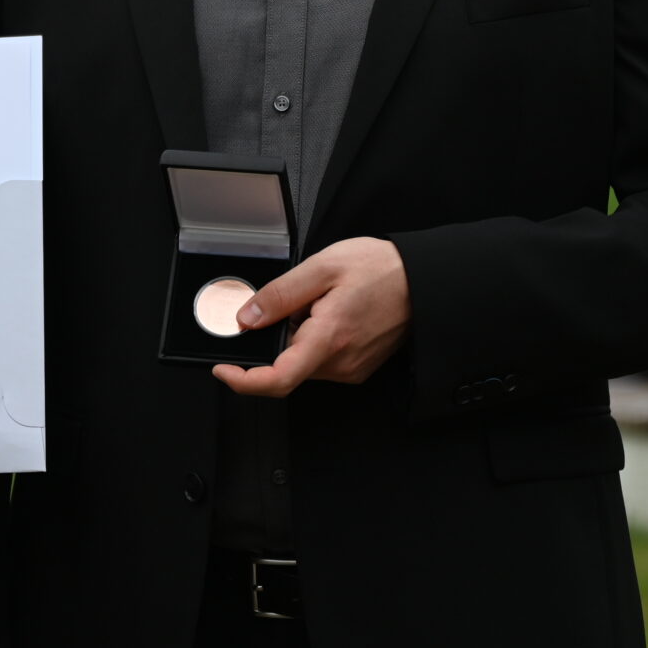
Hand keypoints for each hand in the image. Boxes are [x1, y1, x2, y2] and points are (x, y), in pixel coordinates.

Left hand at [214, 236, 410, 397]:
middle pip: (287, 369)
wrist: (424, 280)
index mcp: (328, 338)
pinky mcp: (358, 367)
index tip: (224, 369)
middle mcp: (341, 362)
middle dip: (276, 340)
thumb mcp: (323, 266)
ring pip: (303, 364)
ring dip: (297, 338)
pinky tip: (331, 314)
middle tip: (293, 304)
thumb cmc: (381, 269)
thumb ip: (280, 294)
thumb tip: (246, 318)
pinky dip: (314, 341)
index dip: (243, 381)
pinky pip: (322, 361)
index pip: (278, 379)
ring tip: (320, 303)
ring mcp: (351, 368)